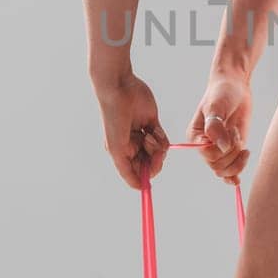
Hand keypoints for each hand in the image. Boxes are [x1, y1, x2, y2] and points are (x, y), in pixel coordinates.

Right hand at [95, 73, 168, 189]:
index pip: (137, 173)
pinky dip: (161, 137)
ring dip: (157, 146)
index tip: (150, 172)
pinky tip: (152, 129)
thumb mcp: (116, 148)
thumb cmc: (114, 119)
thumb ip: (127, 170)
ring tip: (149, 135)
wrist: (120, 89)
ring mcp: (143, 136)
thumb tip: (140, 188)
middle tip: (155, 152)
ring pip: (159, 152)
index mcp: (122, 154)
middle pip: (150, 164)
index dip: (145, 175)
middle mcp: (133, 147)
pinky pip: (164, 140)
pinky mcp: (153, 124)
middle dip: (154, 160)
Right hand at [187, 72, 250, 185]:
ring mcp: (218, 150)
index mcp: (194, 137)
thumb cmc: (222, 92)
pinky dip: (234, 175)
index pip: (207, 154)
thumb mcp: (217, 106)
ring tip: (241, 140)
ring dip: (238, 160)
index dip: (222, 148)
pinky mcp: (230, 151)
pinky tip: (237, 180)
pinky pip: (230, 171)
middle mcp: (203, 147)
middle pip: (217, 166)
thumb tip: (222, 146)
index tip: (230, 130)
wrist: (235, 86)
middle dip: (232, 153)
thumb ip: (216, 126)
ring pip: (225, 171)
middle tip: (236, 132)